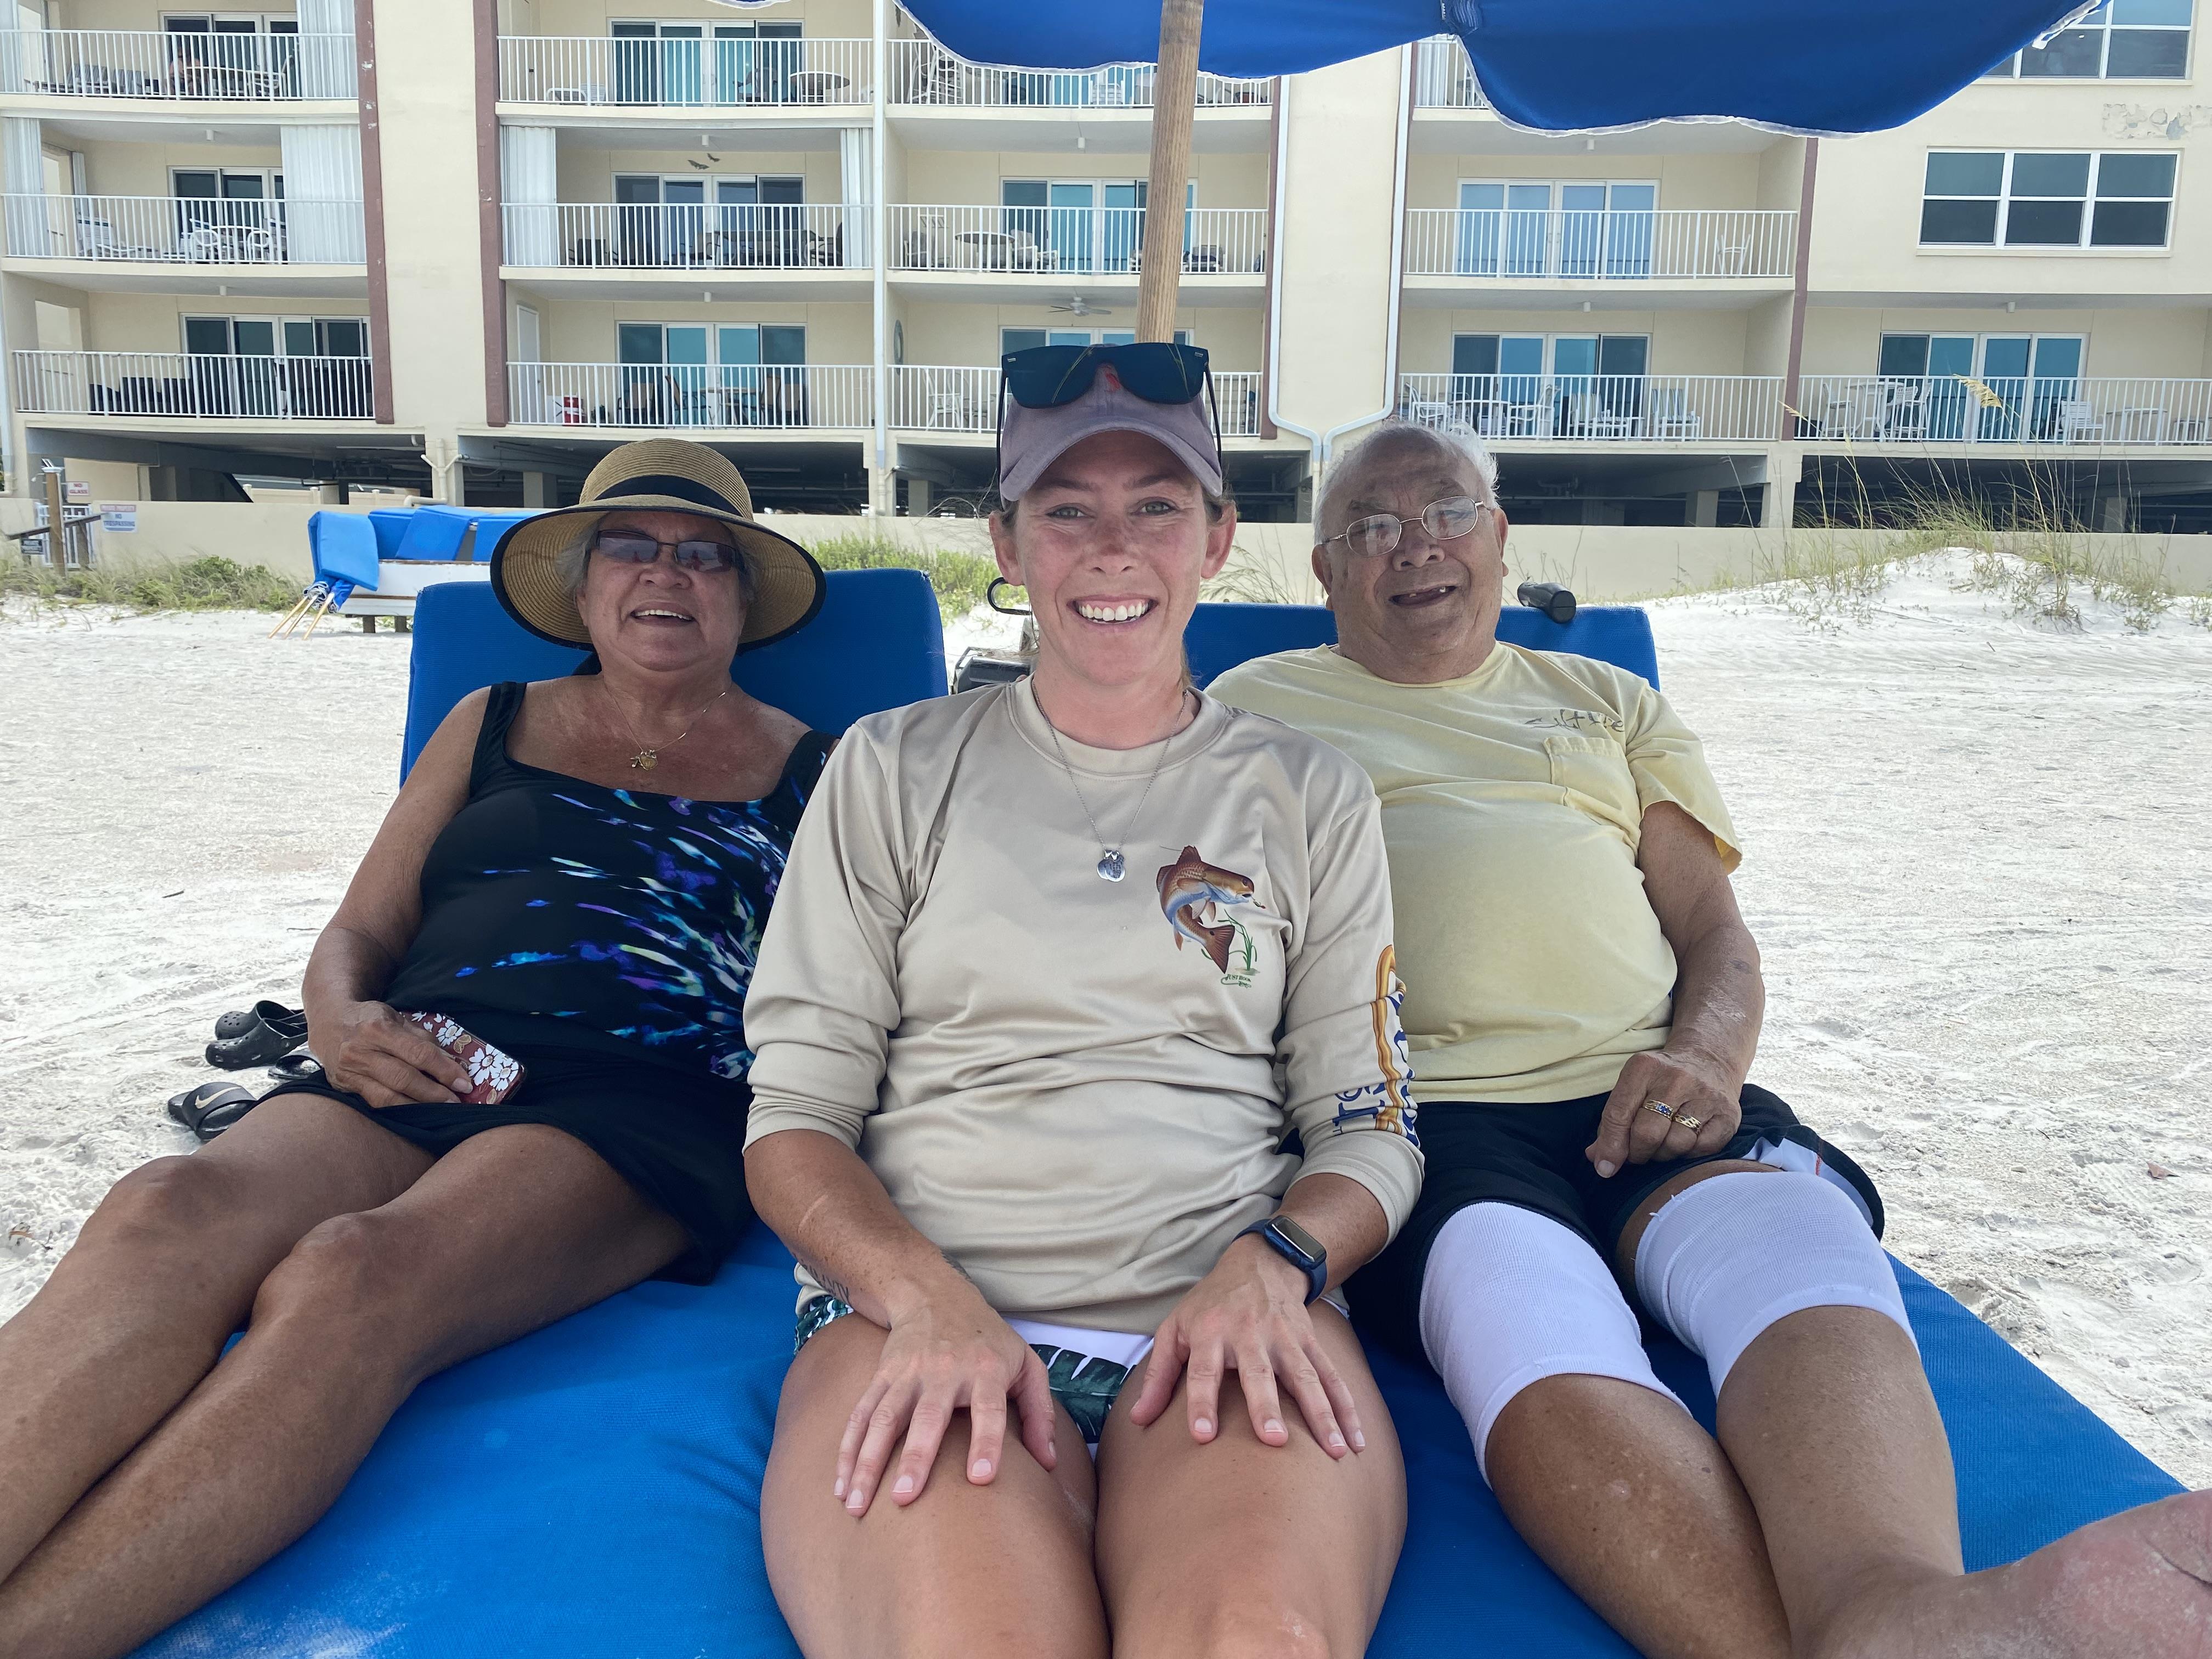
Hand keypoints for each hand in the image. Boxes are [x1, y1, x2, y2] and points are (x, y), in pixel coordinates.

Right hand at [314, 1000, 469, 1107]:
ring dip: (418, 1107)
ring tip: (440, 1111)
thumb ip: (424, 1040)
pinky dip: (399, 1109)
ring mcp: (349, 1072)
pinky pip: (375, 1104)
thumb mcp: (398, 1019)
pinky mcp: (343, 1087)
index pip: (418, 1053)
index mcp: (378, 1028)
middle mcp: (360, 1051)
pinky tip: (417, 1113)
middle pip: (403, 1078)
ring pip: (387, 1097)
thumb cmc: (371, 1019)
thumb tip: (453, 1064)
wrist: (329, 1022)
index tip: (464, 1083)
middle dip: (434, 1094)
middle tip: (457, 1102)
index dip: (444, 1071)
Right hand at [837, 1284, 1056, 1517]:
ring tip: (856, 1505)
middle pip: (928, 1416)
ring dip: (867, 1461)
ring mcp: (907, 1373)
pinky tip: (841, 1486)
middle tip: (904, 1498)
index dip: (987, 1442)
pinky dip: (848, 1450)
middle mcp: (945, 1370)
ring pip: (883, 1418)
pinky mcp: (881, 1376)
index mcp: (987, 1370)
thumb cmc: (989, 1340)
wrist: (935, 1293)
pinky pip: (860, 1414)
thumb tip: (1048, 1463)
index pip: (990, 1409)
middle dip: (915, 1457)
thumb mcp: (1027, 1364)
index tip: (980, 1479)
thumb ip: (1040, 1413)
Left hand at [1126, 1235, 1364, 1458]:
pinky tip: (1356, 1440)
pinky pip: (1332, 1377)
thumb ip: (1158, 1376)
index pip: (1202, 1371)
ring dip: (1321, 1413)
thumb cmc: (1209, 1305)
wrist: (1259, 1263)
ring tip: (1334, 1450)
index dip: (1201, 1402)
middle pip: (1258, 1373)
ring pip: (1305, 1377)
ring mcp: (1285, 1337)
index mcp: (1209, 1332)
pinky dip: (1347, 1408)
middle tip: (1275, 1440)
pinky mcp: (1310, 1341)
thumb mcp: (1175, 1329)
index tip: (1203, 1436)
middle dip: (1267, 1406)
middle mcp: (1248, 1334)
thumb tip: (1138, 1421)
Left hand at [1586, 1046, 1743, 1176]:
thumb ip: (1612, 1122)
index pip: (1618, 1114)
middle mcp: (1677, 1078)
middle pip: (1647, 1134)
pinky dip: (1689, 1154)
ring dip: (1663, 1155)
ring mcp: (1706, 1095)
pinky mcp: (1728, 1114)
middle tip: (1638, 1153)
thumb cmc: (1661, 1081)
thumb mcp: (1632, 1087)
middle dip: (1637, 1153)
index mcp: (1644, 1067)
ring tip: (1662, 1144)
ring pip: (1676, 1145)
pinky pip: (1702, 1150)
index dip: (1610, 1146)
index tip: (1604, 1167)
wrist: (1709, 1059)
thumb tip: (1597, 1159)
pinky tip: (1686, 1141)